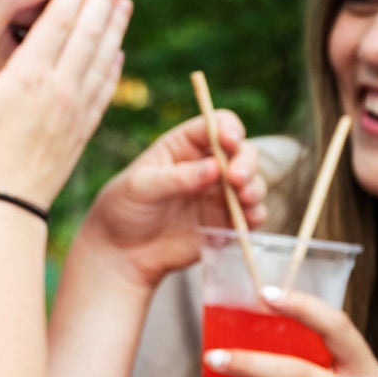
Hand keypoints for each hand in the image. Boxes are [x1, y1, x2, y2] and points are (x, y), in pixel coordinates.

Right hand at [0, 0, 129, 207]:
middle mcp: (60, 86)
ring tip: (125, 2)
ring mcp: (76, 108)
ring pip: (103, 57)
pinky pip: (105, 88)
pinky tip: (118, 52)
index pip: (58, 22)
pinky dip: (115, 65)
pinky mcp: (83, 128)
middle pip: (87, 33)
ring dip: (115, 26)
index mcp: (29, 75)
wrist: (5, 203)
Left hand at [76, 110, 268, 290]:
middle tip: (236, 179)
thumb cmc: (123, 209)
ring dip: (254, 189)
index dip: (228, 128)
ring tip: (243, 198)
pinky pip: (251, 216)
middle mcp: (206, 167)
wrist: (121, 251)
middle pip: (242, 152)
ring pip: (252, 183)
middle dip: (246, 162)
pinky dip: (256, 215)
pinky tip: (247, 219)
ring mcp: (218, 195)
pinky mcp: (225, 222)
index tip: (229, 142)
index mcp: (182, 147)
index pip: (215, 125)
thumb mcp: (139, 187)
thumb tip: (213, 168)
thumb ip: (175, 178)